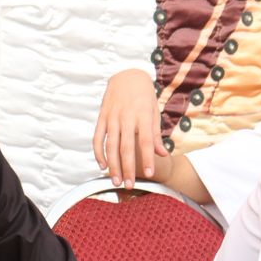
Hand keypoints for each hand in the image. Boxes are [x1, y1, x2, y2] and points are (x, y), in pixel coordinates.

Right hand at [92, 69, 163, 187]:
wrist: (126, 75)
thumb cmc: (144, 96)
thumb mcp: (154, 112)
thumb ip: (156, 135)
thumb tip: (163, 154)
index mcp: (143, 116)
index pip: (145, 141)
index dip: (147, 158)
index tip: (149, 173)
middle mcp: (126, 117)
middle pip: (126, 147)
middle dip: (128, 168)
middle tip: (129, 185)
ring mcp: (112, 117)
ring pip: (110, 145)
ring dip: (112, 165)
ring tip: (116, 181)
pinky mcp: (101, 117)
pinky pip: (98, 138)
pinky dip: (98, 152)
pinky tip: (102, 165)